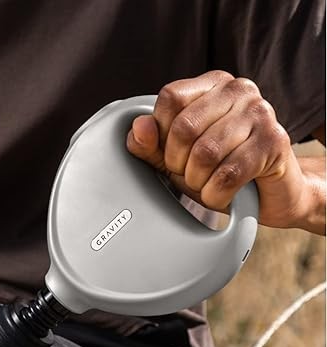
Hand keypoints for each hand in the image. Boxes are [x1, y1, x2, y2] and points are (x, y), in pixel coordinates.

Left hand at [126, 70, 309, 228]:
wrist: (272, 193)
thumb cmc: (220, 170)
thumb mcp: (176, 157)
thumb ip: (150, 144)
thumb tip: (139, 127)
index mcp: (212, 84)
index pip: (171, 98)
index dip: (161, 133)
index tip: (169, 152)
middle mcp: (239, 90)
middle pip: (185, 128)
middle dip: (177, 163)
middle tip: (188, 174)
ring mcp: (261, 113)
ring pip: (205, 153)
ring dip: (197, 181)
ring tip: (206, 183)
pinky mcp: (275, 142)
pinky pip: (228, 174)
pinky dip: (216, 194)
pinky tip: (220, 194)